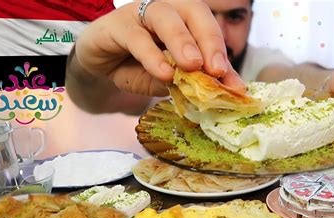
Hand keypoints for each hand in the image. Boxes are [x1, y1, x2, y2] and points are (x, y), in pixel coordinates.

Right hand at [74, 1, 244, 96]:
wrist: (100, 68)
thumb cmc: (138, 68)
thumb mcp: (170, 79)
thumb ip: (192, 81)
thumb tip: (221, 91)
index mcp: (185, 20)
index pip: (209, 29)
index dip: (222, 53)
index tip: (233, 83)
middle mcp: (166, 10)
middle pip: (194, 11)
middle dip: (209, 40)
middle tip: (217, 70)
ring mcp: (140, 13)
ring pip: (165, 16)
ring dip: (182, 41)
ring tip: (192, 66)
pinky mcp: (116, 25)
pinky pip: (137, 37)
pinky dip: (152, 56)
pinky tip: (164, 73)